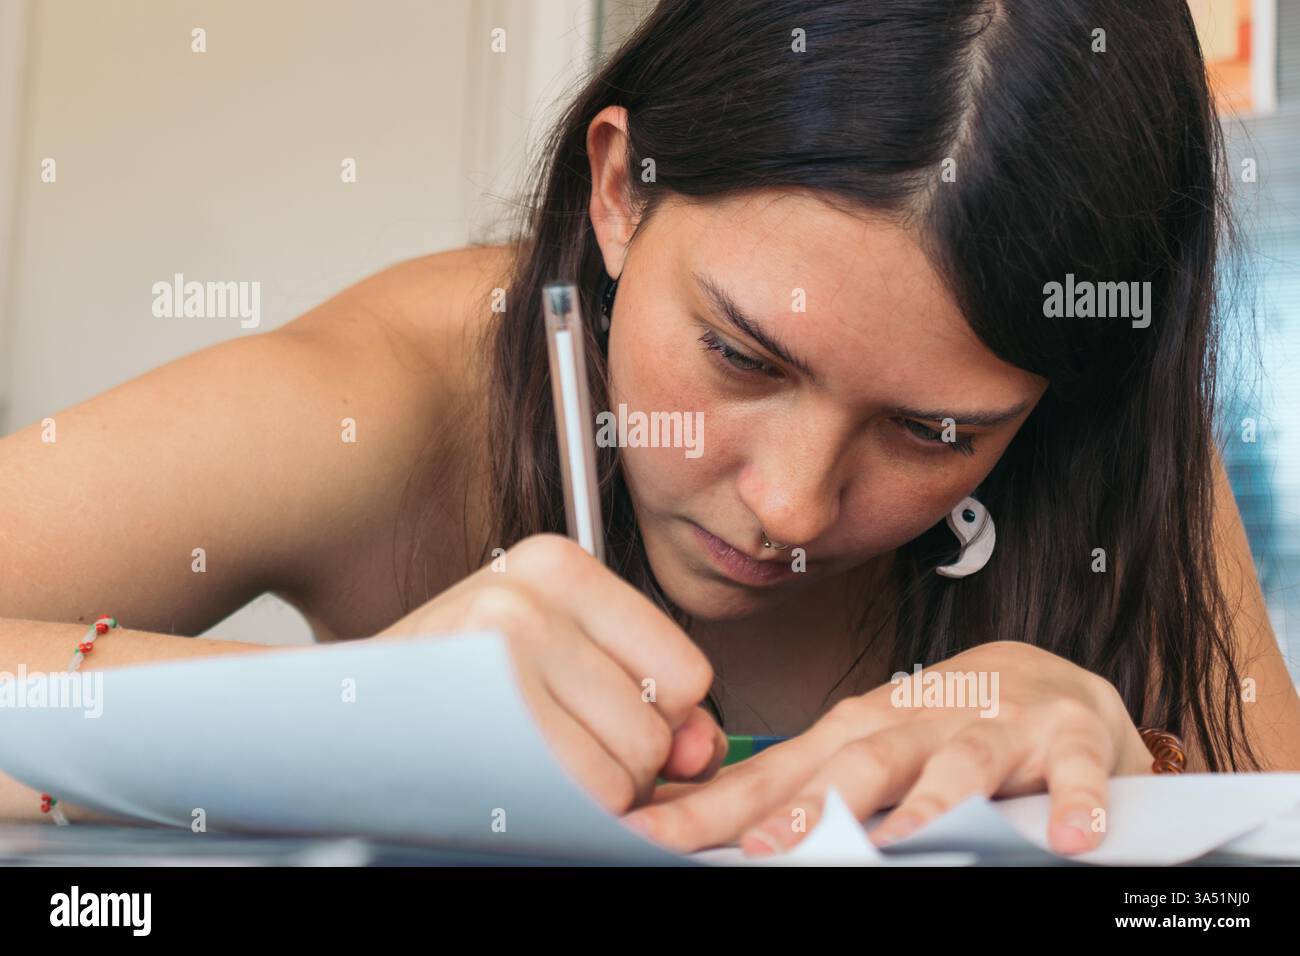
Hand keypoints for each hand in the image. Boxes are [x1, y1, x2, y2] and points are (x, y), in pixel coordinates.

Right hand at [374, 534, 725, 812]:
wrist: (333, 717)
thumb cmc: (452, 691)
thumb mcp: (555, 663)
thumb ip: (648, 698)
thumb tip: (701, 747)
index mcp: (559, 565)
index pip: (686, 672)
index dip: (656, 721)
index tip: (598, 722)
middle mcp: (531, 592)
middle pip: (658, 729)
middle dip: (620, 763)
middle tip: (549, 746)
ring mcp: (500, 646)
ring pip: (627, 767)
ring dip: (588, 790)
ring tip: (525, 759)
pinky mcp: (479, 709)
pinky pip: (582, 793)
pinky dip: (562, 811)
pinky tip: (510, 780)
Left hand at [622, 640, 1153, 854]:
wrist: (1047, 677)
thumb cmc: (939, 724)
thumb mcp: (865, 749)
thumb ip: (801, 787)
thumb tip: (715, 827)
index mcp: (856, 729)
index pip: (773, 773)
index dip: (714, 807)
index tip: (653, 833)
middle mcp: (916, 721)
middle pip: (858, 762)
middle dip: (812, 804)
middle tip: (768, 847)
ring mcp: (991, 727)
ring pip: (957, 763)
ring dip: (930, 801)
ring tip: (904, 843)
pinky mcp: (1068, 739)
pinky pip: (1074, 773)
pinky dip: (1074, 801)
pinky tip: (1068, 838)